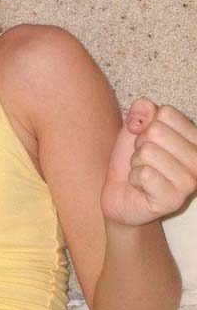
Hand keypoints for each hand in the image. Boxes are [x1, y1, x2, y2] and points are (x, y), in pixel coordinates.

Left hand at [101, 97, 196, 225]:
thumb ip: (142, 110)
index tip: (148, 141)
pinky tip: (142, 187)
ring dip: (136, 162)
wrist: (121, 193)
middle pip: (156, 131)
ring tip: (143, 173)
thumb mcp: (135, 127)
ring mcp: (189, 182)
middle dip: (140, 145)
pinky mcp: (174, 200)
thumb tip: (146, 109)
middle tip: (144, 160)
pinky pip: (144, 174)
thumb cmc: (134, 158)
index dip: (147, 125)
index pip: (166, 113)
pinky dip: (134, 178)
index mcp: (195, 140)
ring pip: (148, 152)